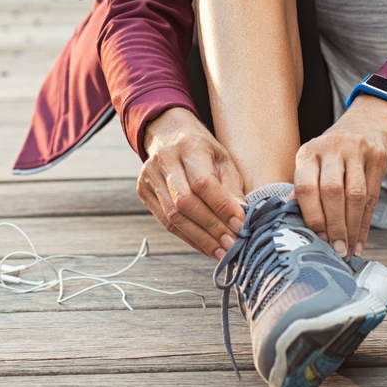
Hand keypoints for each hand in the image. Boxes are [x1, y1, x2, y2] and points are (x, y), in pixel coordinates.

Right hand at [137, 107, 245, 259]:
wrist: (170, 134)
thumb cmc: (203, 149)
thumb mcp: (223, 159)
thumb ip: (232, 187)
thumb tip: (243, 217)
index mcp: (189, 146)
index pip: (202, 182)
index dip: (221, 207)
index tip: (240, 225)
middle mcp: (165, 160)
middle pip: (185, 203)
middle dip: (211, 228)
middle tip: (232, 245)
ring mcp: (149, 176)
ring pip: (173, 216)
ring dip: (200, 239)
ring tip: (222, 252)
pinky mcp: (143, 191)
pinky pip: (166, 222)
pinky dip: (188, 237)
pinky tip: (205, 247)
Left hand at [293, 94, 386, 257]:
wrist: (367, 124)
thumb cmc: (334, 152)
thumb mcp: (313, 162)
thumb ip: (303, 187)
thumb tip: (290, 218)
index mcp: (309, 152)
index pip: (306, 186)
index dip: (312, 216)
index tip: (316, 238)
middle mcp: (331, 148)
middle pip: (332, 192)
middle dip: (334, 225)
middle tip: (335, 249)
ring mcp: (357, 150)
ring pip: (355, 195)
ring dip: (351, 228)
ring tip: (347, 249)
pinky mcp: (377, 157)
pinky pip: (372, 196)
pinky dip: (365, 224)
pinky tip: (360, 241)